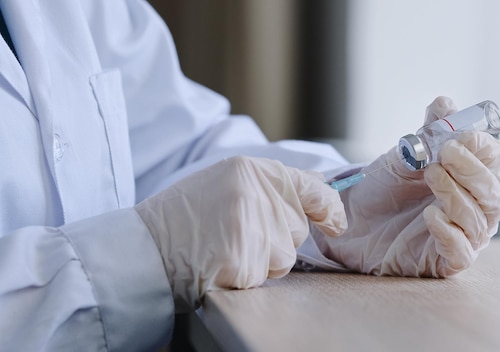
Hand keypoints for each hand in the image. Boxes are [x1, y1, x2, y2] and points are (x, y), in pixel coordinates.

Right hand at [135, 156, 346, 310]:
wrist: (145, 246)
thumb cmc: (184, 216)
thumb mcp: (226, 182)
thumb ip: (268, 187)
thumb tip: (316, 192)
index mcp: (253, 170)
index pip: (311, 187)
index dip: (329, 207)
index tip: (336, 222)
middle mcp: (258, 194)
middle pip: (297, 229)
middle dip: (277, 240)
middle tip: (235, 234)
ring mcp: (253, 227)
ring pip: (284, 257)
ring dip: (262, 261)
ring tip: (224, 248)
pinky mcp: (245, 259)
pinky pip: (263, 276)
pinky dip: (244, 277)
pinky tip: (219, 264)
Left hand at [311, 96, 499, 277]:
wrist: (354, 218)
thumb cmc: (386, 187)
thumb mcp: (406, 155)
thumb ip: (429, 132)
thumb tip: (445, 104)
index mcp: (473, 178)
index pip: (495, 162)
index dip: (483, 148)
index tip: (460, 136)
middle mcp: (476, 208)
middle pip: (495, 193)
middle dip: (472, 171)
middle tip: (445, 154)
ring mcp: (464, 237)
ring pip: (480, 221)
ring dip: (456, 195)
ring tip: (430, 175)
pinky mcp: (445, 262)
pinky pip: (461, 253)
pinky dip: (450, 234)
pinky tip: (430, 216)